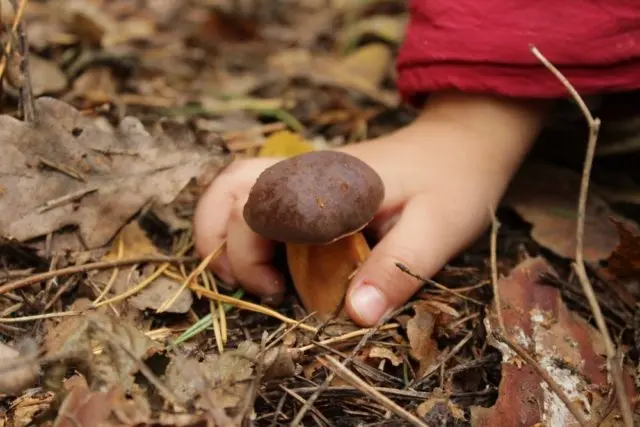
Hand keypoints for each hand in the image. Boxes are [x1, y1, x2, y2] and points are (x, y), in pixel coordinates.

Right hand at [193, 91, 547, 324]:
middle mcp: (306, 171)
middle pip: (228, 189)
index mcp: (328, 184)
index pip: (254, 212)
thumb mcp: (437, 230)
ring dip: (222, 227)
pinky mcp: (309, 180)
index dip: (249, 259)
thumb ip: (396, 268)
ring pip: (234, 184)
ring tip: (245, 270)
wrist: (460, 142)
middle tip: (249, 284)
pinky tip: (269, 253)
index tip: (280, 293)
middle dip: (218, 241)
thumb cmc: (453, 183)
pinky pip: (255, 191)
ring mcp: (304, 171)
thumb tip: (357, 316)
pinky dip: (242, 222)